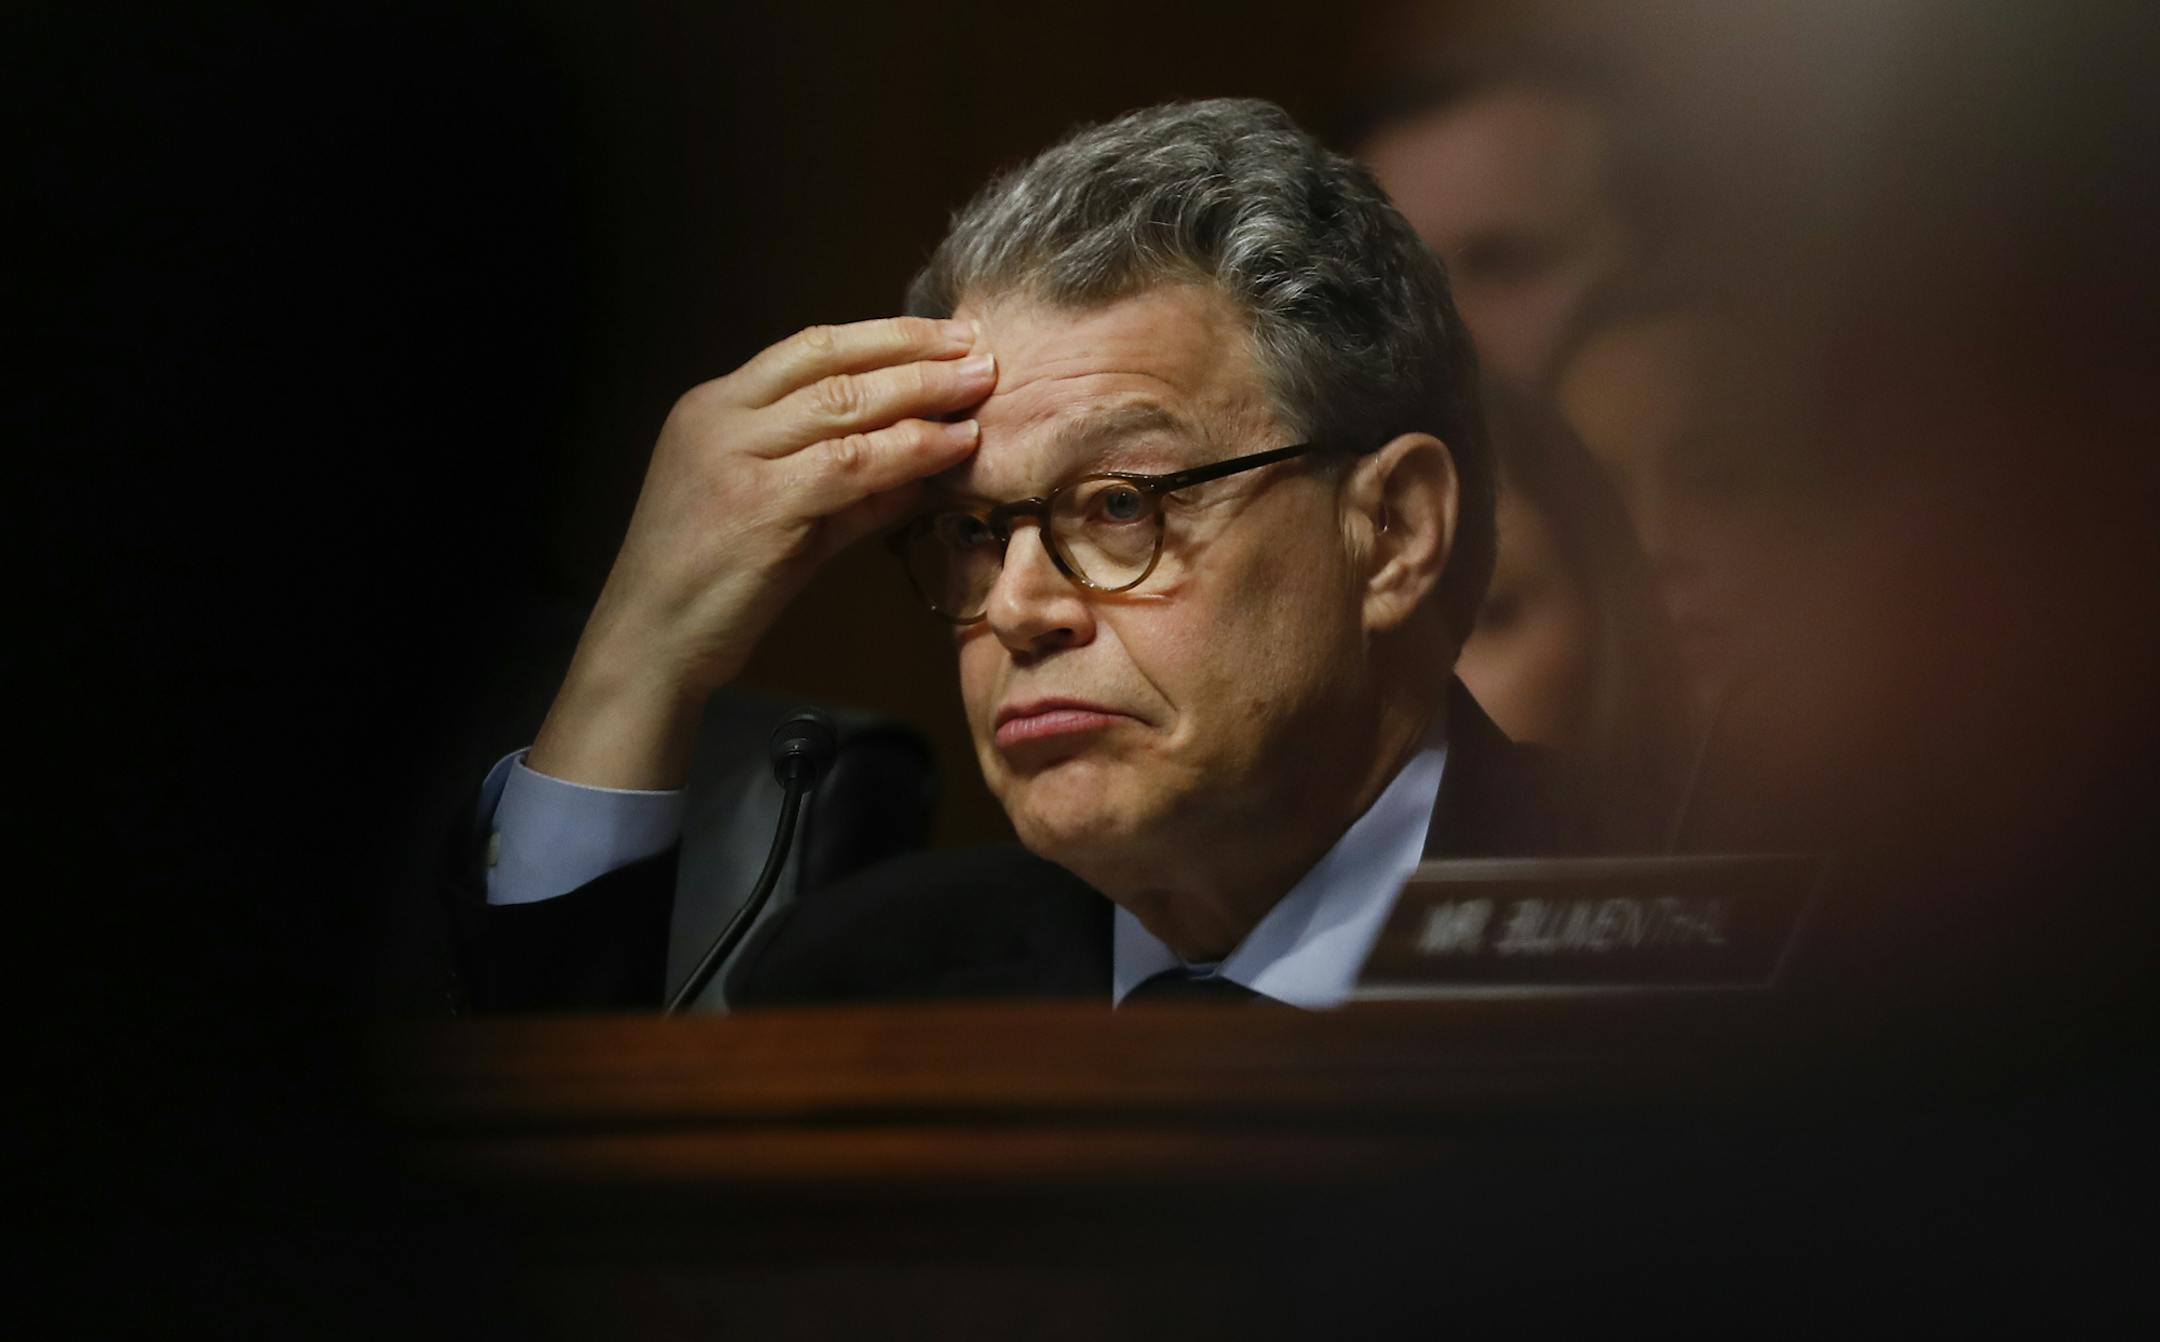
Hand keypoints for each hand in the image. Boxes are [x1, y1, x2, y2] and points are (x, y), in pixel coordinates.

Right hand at [529, 317, 993, 787]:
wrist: (649, 643)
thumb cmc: (710, 586)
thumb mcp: (776, 516)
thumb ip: (842, 487)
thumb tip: (922, 464)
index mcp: (713, 407)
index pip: (809, 349)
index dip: (884, 336)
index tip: (945, 336)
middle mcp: (719, 418)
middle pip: (831, 361)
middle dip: (914, 351)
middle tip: (979, 348)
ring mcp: (733, 456)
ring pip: (844, 403)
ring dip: (921, 391)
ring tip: (981, 386)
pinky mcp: (758, 504)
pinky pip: (850, 464)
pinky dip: (909, 449)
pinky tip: (953, 445)